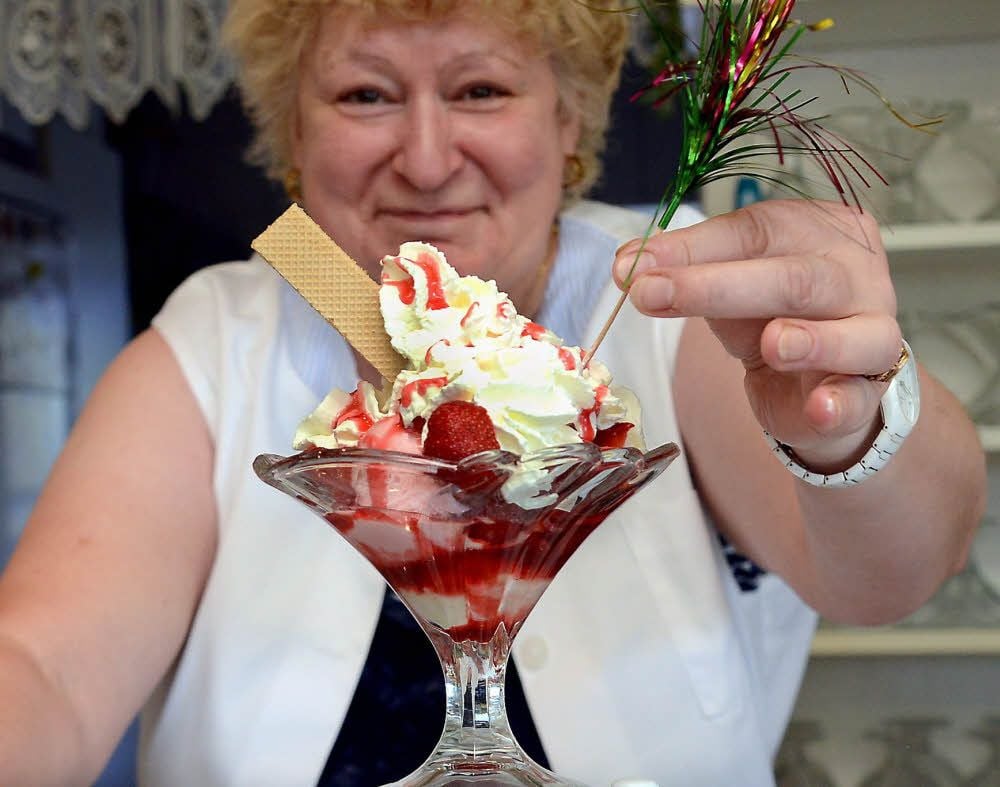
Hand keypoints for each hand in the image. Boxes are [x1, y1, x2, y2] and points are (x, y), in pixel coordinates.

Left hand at [614, 200, 903, 468]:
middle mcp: (856, 276)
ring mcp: (873, 334)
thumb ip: (686, 270)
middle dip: (717, 287)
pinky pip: (862, 398)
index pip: (757, 230)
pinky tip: (820, 408)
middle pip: (795, 278)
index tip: (634, 265)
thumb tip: (629, 264)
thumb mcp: (725, 286)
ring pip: (852, 334)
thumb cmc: (771, 316)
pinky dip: (841, 404)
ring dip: (811, 341)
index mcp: (819, 231)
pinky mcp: (869, 393)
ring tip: (774, 345)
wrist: (815, 382)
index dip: (692, 247)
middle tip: (652, 294)